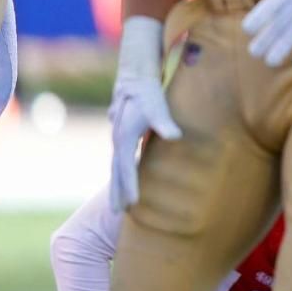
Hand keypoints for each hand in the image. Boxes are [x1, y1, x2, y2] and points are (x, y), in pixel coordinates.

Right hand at [109, 16, 180, 212]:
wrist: (135, 76)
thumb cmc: (148, 91)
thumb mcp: (157, 105)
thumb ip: (165, 122)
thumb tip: (175, 136)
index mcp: (125, 137)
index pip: (126, 167)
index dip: (129, 185)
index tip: (132, 204)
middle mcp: (118, 140)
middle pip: (116, 171)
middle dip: (117, 192)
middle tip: (116, 214)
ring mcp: (119, 138)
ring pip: (116, 167)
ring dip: (117, 186)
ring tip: (119, 206)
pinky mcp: (124, 136)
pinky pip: (121, 160)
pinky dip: (122, 174)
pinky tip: (127, 183)